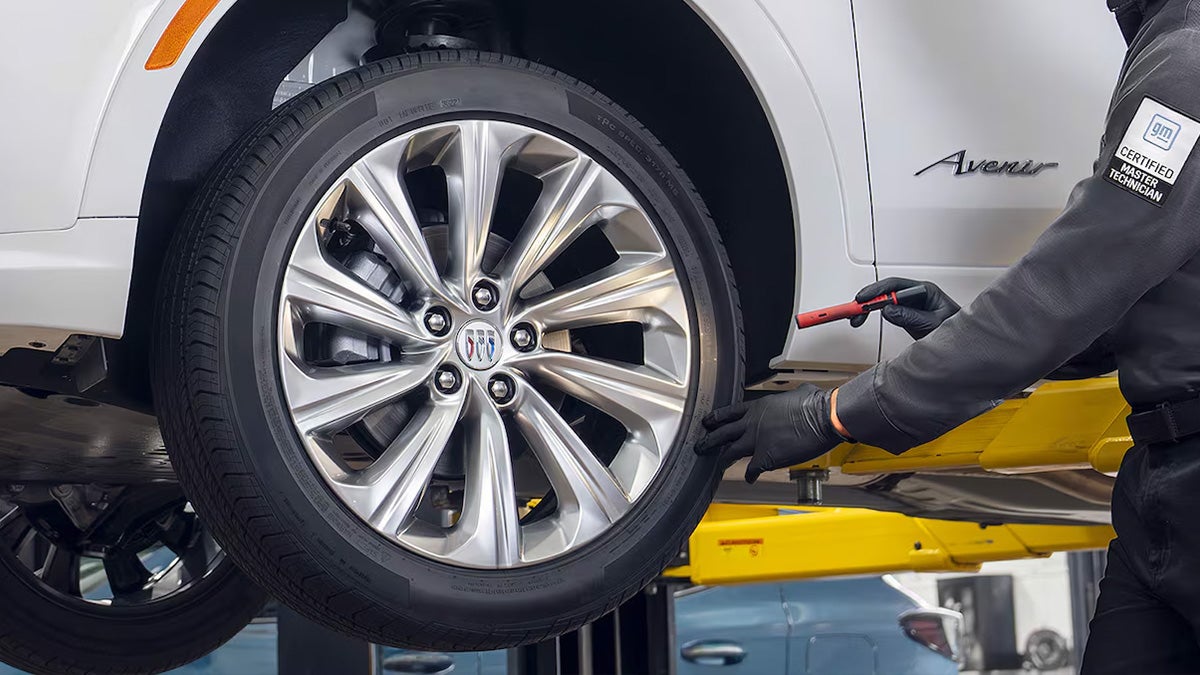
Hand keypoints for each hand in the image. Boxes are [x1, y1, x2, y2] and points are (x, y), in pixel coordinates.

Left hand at [695, 384, 845, 483]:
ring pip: (730, 452)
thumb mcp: (800, 393)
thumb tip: (801, 393)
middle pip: (723, 433)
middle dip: (709, 440)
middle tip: (700, 445)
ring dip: (723, 459)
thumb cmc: (816, 404)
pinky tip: (750, 478)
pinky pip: (752, 470)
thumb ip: (794, 396)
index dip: (717, 418)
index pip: (730, 413)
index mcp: (759, 407)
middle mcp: (752, 423)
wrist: (823, 417)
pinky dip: (750, 475)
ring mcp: (756, 441)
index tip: (708, 422)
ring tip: (717, 465)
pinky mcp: (765, 457)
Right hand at [849, 277, 959, 338]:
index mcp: (925, 291)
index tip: (864, 299)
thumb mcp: (932, 324)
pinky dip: (874, 314)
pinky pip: (887, 311)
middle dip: (868, 300)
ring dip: (869, 308)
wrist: (966, 345)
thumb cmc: (958, 331)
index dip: (877, 292)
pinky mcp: (907, 315)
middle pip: (886, 292)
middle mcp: (916, 295)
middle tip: (854, 310)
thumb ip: (911, 317)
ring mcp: (911, 305)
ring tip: (856, 317)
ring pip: (884, 301)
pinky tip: (864, 318)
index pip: (896, 286)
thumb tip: (889, 310)